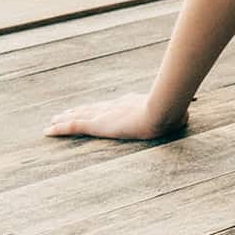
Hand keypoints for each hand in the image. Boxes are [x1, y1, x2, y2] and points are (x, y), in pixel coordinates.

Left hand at [43, 92, 187, 141]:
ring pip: (78, 116)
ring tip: (52, 121)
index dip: (98, 107)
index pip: (110, 105)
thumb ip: (175, 114)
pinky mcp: (97, 124)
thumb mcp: (174, 114)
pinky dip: (59, 129)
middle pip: (91, 108)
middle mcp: (114, 106)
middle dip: (77, 111)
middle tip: (63, 113)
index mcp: (130, 103)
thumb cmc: (172, 113)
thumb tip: (187, 115)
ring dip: (63, 119)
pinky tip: (47, 131)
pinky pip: (72, 127)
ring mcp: (105, 114)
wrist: (163, 111)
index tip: (90, 108)